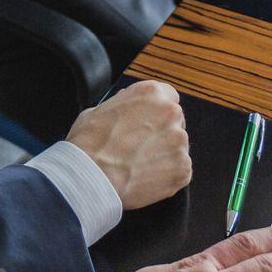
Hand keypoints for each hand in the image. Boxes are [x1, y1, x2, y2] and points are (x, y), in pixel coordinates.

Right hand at [66, 80, 191, 209]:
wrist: (91, 177)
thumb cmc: (88, 144)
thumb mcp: (98, 110)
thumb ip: (122, 105)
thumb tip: (127, 104)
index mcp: (151, 93)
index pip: (168, 95)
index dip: (157, 111)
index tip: (149, 122)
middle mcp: (170, 112)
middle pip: (175, 121)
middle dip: (162, 133)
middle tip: (140, 148)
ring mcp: (179, 141)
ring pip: (177, 147)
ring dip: (164, 155)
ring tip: (139, 166)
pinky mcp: (183, 168)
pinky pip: (179, 171)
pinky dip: (167, 176)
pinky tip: (145, 178)